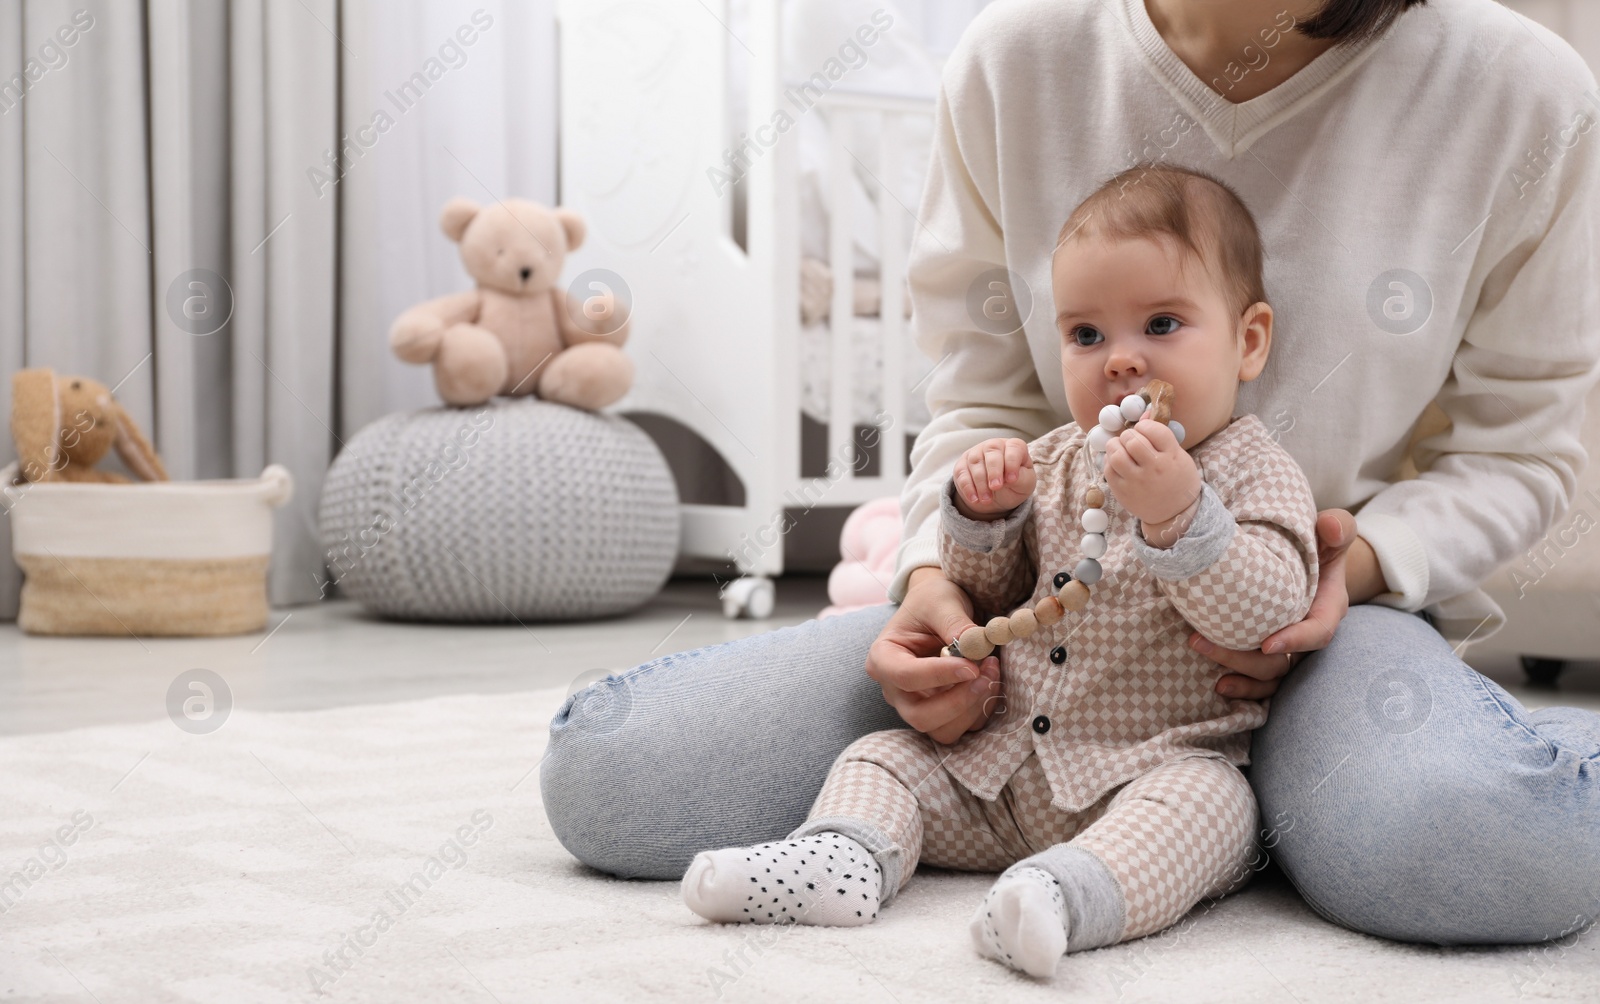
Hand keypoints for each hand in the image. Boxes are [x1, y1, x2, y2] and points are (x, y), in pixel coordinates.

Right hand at [866, 566, 1003, 744]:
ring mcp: (917, 705)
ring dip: (973, 708)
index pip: (906, 677)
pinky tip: (991, 681)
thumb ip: (955, 623)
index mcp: (883, 658)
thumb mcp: (941, 601)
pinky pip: (962, 727)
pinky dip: (982, 710)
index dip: (940, 675)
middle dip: (958, 701)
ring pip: (943, 730)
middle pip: (920, 716)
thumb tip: (974, 647)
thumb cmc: (933, 601)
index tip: (972, 665)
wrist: (940, 610)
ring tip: (992, 672)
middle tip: (985, 674)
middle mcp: (895, 689)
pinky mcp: (941, 713)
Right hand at [952, 438, 1035, 518]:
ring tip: (987, 500)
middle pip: (992, 451)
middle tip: (996, 487)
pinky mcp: (962, 465)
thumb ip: (1022, 479)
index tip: (1012, 479)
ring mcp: (976, 453)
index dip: (1012, 462)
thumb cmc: (1015, 485)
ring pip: (975, 462)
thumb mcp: (1025, 484)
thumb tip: (1010, 478)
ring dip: (981, 483)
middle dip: (994, 471)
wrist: (997, 496)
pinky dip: (968, 487)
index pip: (1014, 448)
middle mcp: (994, 445)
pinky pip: (962, 473)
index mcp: (1013, 447)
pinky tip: (974, 499)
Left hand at [1103, 416, 1200, 525]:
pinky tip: (1118, 462)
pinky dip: (1110, 461)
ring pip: (1116, 453)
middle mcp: (1154, 468)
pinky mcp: (1123, 492)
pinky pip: (1109, 469)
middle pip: (1132, 440)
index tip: (1143, 429)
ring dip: (1115, 445)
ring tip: (1121, 447)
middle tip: (1131, 440)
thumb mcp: (1178, 456)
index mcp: (1172, 456)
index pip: (1153, 429)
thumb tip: (1143, 414)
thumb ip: (1161, 436)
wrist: (1175, 513)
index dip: (1145, 425)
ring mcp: (1137, 481)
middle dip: (1129, 435)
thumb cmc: (1177, 479)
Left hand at [1192, 508, 1357, 698]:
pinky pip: (1260, 682)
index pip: (1318, 632)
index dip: (1295, 640)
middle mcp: (1307, 635)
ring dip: (1237, 674)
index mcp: (1328, 609)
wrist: (1306, 559)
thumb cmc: (1318, 545)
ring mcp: (1289, 649)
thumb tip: (1328, 526)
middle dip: (1244, 658)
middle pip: (1283, 661)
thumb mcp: (1332, 533)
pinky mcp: (1270, 655)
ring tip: (1205, 664)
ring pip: (1268, 676)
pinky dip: (1242, 688)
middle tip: (1202, 643)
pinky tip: (1216, 686)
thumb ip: (1337, 527)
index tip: (1267, 643)